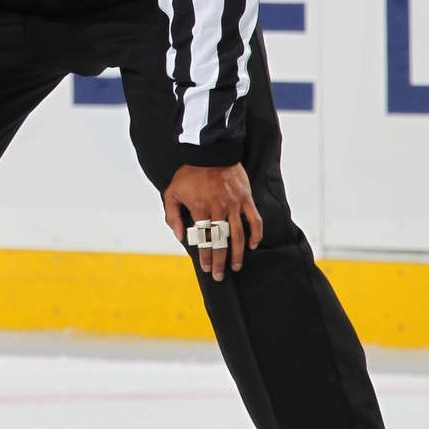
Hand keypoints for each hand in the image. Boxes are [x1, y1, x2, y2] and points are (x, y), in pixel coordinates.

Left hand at [163, 162, 261, 281]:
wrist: (209, 151)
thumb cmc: (189, 173)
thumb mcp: (172, 192)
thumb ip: (172, 215)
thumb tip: (179, 236)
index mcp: (200, 208)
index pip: (204, 239)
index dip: (205, 255)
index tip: (206, 268)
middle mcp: (218, 208)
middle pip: (221, 241)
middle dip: (220, 261)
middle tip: (219, 276)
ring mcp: (234, 204)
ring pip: (238, 234)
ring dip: (237, 253)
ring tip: (235, 266)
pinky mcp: (246, 198)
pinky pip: (254, 219)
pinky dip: (256, 233)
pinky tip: (253, 245)